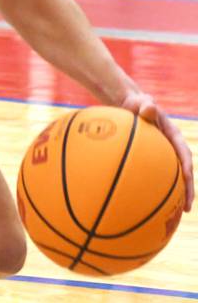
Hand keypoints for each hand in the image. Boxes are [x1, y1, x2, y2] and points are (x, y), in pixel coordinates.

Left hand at [122, 93, 193, 210]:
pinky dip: (155, 190)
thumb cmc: (136, 104)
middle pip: (183, 172)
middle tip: (186, 208)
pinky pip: (156, 177)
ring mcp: (164, 156)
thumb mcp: (141, 102)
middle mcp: (172, 148)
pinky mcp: (153, 161)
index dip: (187, 167)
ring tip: (172, 216)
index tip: (187, 179)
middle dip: (187, 191)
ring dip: (174, 196)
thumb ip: (145, 105)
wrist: (130, 106)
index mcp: (173, 135)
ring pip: (172, 179)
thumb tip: (149, 107)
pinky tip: (147, 205)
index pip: (184, 153)